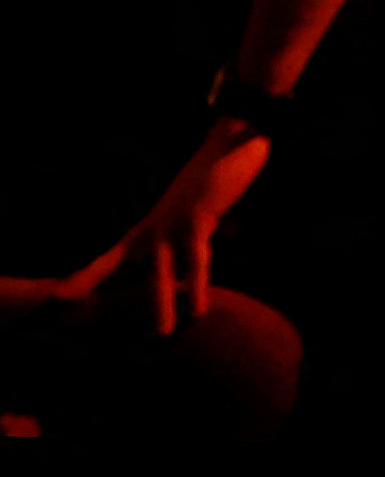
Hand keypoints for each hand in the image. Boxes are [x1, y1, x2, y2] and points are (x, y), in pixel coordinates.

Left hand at [76, 121, 275, 335]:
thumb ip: (204, 228)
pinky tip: (198, 309)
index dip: (88, 277)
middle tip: (60, 301)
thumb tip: (222, 238)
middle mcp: (155, 227)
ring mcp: (175, 223)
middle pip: (118, 263)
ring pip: (161, 272)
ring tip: (161, 334)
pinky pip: (196, 258)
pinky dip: (198, 285)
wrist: (234, 141)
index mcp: (152, 226)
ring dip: (160, 304)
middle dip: (92, 284)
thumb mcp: (202, 208)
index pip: (112, 256)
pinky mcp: (199, 218)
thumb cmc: (217, 175)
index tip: (59, 295)